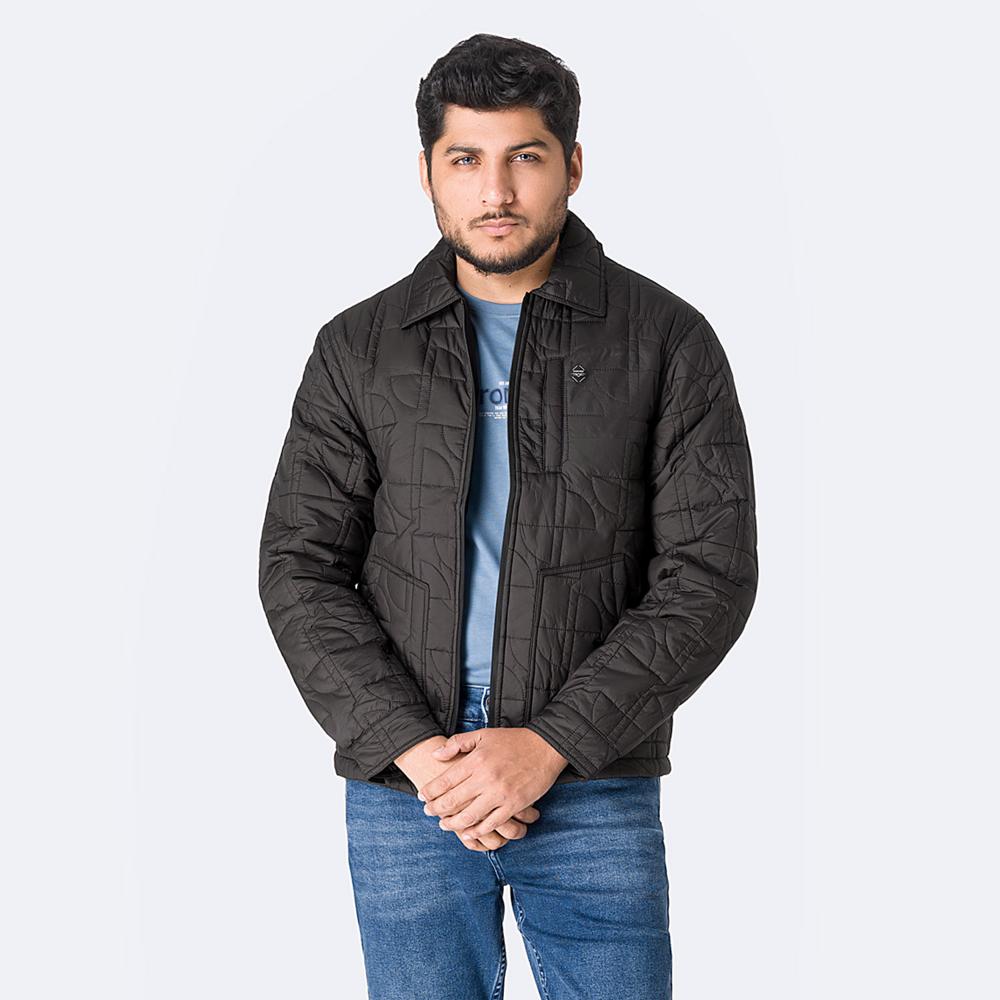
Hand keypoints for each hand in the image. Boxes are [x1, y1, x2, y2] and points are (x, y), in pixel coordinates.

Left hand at [417, 727, 567, 841]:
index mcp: (476, 760)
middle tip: (428, 812)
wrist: (545, 747)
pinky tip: (468, 832)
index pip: (445, 781)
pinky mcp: (514, 805)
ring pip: (469, 817)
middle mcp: (485, 778)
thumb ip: (458, 743)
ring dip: (453, 824)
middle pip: (452, 801)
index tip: (422, 796)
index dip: (429, 791)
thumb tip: (436, 754)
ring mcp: (500, 793)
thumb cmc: (512, 740)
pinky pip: (491, 824)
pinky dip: (477, 831)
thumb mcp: (483, 735)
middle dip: (436, 810)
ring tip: (445, 825)